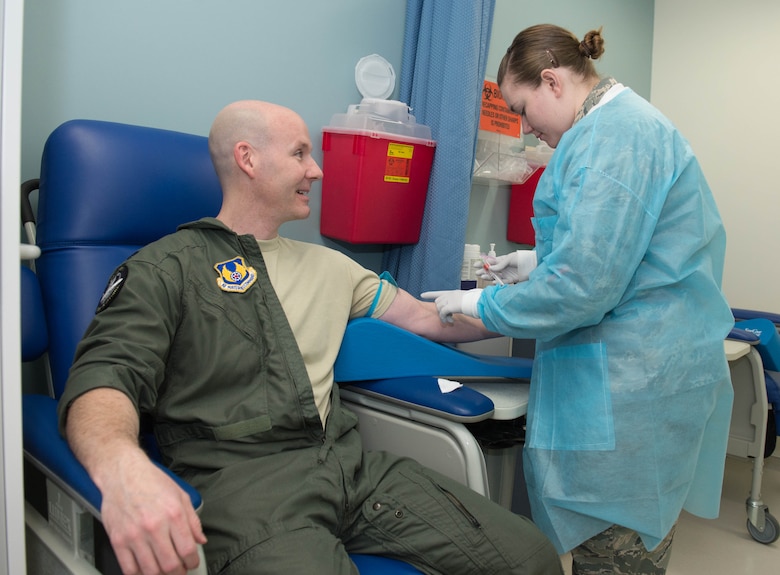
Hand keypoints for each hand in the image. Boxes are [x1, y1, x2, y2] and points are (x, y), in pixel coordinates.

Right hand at [99, 452, 206, 574]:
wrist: (122, 473)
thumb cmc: (150, 481)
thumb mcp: (180, 495)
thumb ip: (192, 520)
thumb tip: (200, 540)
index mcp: (173, 514)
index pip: (187, 550)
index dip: (192, 562)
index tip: (192, 563)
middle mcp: (154, 526)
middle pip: (170, 565)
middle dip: (178, 573)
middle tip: (180, 571)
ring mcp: (134, 535)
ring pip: (150, 571)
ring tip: (164, 572)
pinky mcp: (118, 540)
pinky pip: (129, 569)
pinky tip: (145, 571)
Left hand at [420, 289, 481, 323]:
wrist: (481, 302)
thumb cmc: (478, 302)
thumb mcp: (467, 300)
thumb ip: (461, 303)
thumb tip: (461, 308)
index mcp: (455, 293)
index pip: (439, 293)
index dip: (430, 294)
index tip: (422, 295)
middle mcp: (451, 295)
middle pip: (438, 302)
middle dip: (440, 310)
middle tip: (447, 317)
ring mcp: (450, 299)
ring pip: (439, 307)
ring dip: (443, 316)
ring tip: (450, 320)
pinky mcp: (450, 306)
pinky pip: (442, 313)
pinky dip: (445, 318)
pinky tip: (451, 321)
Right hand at [475, 250, 536, 283]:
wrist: (534, 266)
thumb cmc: (523, 259)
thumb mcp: (510, 258)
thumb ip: (500, 264)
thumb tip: (490, 268)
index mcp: (502, 260)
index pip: (490, 261)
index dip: (483, 263)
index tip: (475, 265)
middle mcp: (504, 267)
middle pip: (491, 270)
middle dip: (484, 271)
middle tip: (477, 273)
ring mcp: (507, 273)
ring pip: (495, 276)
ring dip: (489, 277)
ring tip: (483, 277)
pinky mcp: (512, 280)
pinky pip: (502, 282)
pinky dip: (497, 282)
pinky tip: (492, 282)